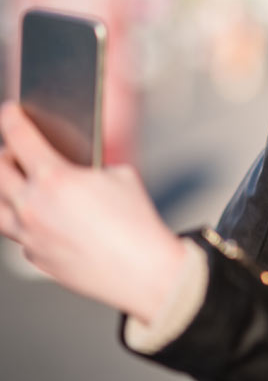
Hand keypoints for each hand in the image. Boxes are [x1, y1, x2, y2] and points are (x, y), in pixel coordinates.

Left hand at [0, 102, 186, 323]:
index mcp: (54, 178)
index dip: (11, 119)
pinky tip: (43, 217)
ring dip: (4, 190)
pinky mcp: (34, 256)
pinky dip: (24, 220)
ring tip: (17, 185)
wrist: (141, 268)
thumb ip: (89, 167)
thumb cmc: (135, 221)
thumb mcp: (118, 175)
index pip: (19, 137)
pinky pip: (18, 233)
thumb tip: (77, 168)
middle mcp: (31, 206)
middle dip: (3, 154)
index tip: (9, 112)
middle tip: (12, 149)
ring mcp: (28, 235)